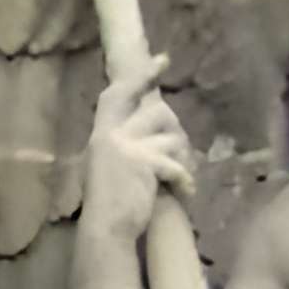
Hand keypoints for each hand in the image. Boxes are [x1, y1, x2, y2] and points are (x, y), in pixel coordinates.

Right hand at [83, 61, 194, 247]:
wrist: (105, 228)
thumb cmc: (111, 202)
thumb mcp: (113, 164)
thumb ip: (128, 143)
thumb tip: (163, 130)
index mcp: (102, 133)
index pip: (119, 94)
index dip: (141, 76)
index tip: (163, 60)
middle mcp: (111, 134)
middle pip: (158, 113)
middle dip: (175, 131)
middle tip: (179, 153)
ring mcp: (127, 147)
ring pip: (173, 138)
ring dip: (181, 160)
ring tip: (177, 179)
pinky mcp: (145, 163)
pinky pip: (177, 164)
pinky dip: (185, 181)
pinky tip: (185, 193)